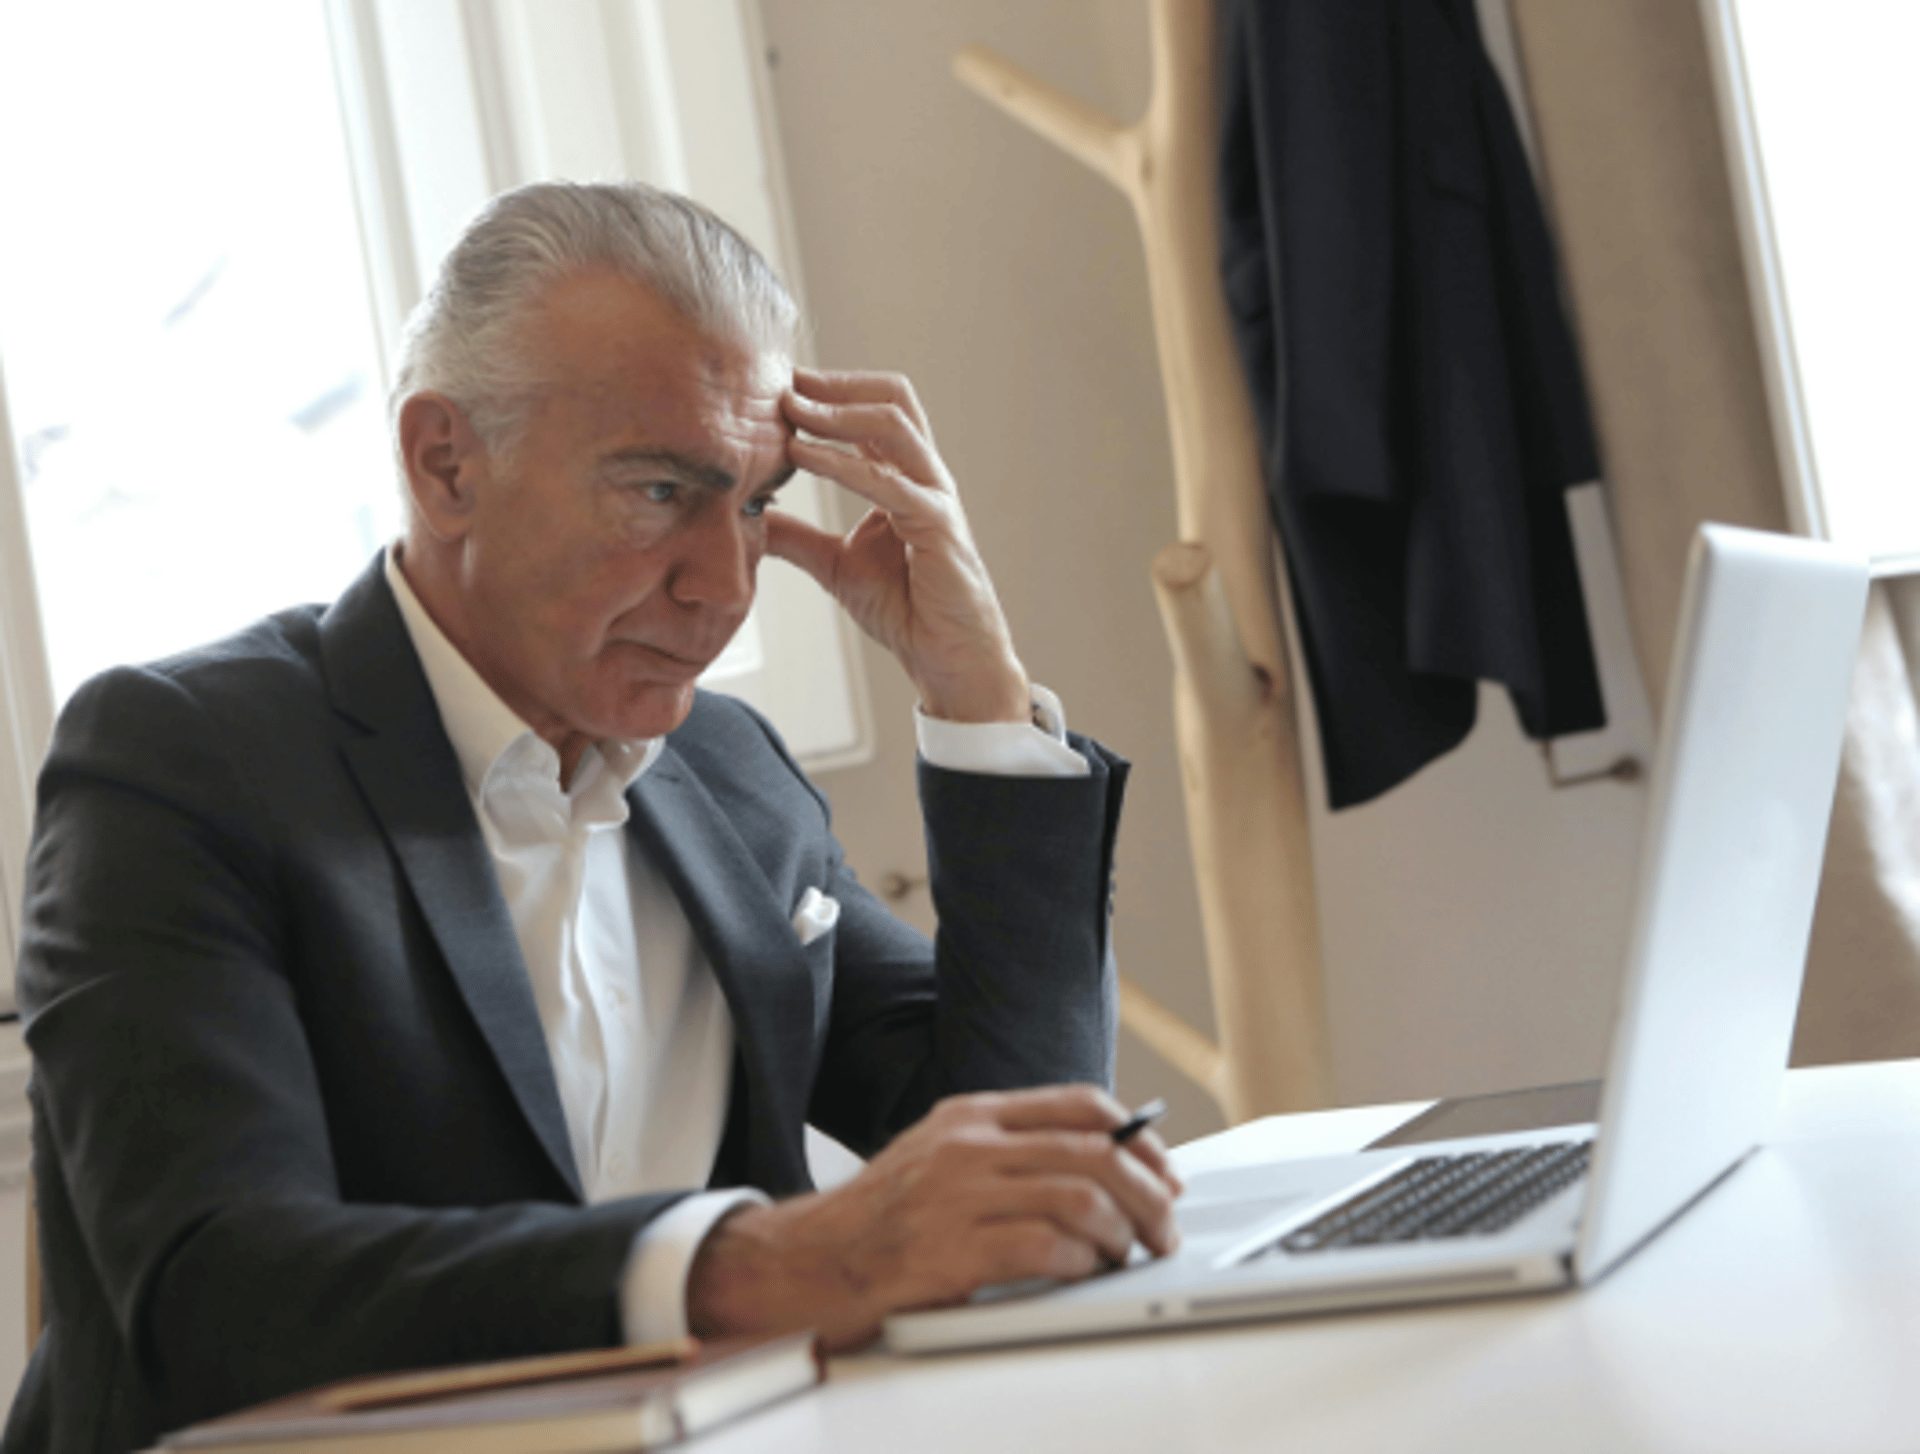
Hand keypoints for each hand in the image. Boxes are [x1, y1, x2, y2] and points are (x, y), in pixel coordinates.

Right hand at [684, 1086, 1183, 1349]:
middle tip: (1164, 1227)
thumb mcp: (942, 1157)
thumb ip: (1008, 1151)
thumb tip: (1100, 1164)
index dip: (1139, 1139)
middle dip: (1148, 1193)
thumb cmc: (882, 1217)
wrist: (809, 1259)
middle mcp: (968, 1145)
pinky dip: (1079, 1263)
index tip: (1164, 1171)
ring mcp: (958, 1194)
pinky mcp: (950, 1250)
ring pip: (1079, 1197)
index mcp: (971, 1114)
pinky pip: (1044, 1248)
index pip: (1080, 1104)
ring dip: (1120, 1234)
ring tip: (1125, 1256)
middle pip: (1093, 1151)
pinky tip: (1082, 1272)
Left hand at [770, 368, 1031, 723]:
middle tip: (784, 381)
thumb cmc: (905, 609)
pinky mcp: (937, 526)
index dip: (831, 389)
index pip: (875, 409)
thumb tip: (749, 518)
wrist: (946, 657)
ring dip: (836, 412)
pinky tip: (801, 456)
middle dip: (836, 384)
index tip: (779, 385)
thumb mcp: (833, 565)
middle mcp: (924, 476)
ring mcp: (934, 497)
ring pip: (893, 425)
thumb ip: (795, 538)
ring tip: (790, 409)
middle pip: (891, 398)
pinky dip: (841, 464)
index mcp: (905, 477)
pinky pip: (888, 482)